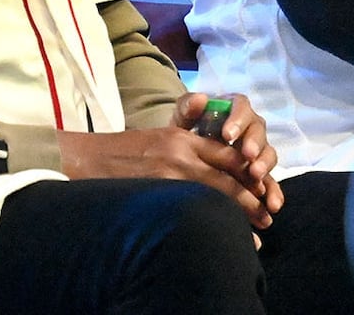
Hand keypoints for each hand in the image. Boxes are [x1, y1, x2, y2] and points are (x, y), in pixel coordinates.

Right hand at [57, 93, 282, 232]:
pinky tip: (220, 239)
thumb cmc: (124, 149)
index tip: (264, 190)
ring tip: (255, 238)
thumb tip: (207, 115)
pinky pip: (189, 211)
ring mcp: (168, 176)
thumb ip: (187, 129)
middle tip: (268, 217)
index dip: (248, 174)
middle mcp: (180, 155)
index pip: (227, 156)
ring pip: (213, 197)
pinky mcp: (155, 193)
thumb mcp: (159, 133)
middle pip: (226, 178)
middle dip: (251, 199)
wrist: (85, 158)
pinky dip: (208, 224)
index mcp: (184, 139)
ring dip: (237, 217)